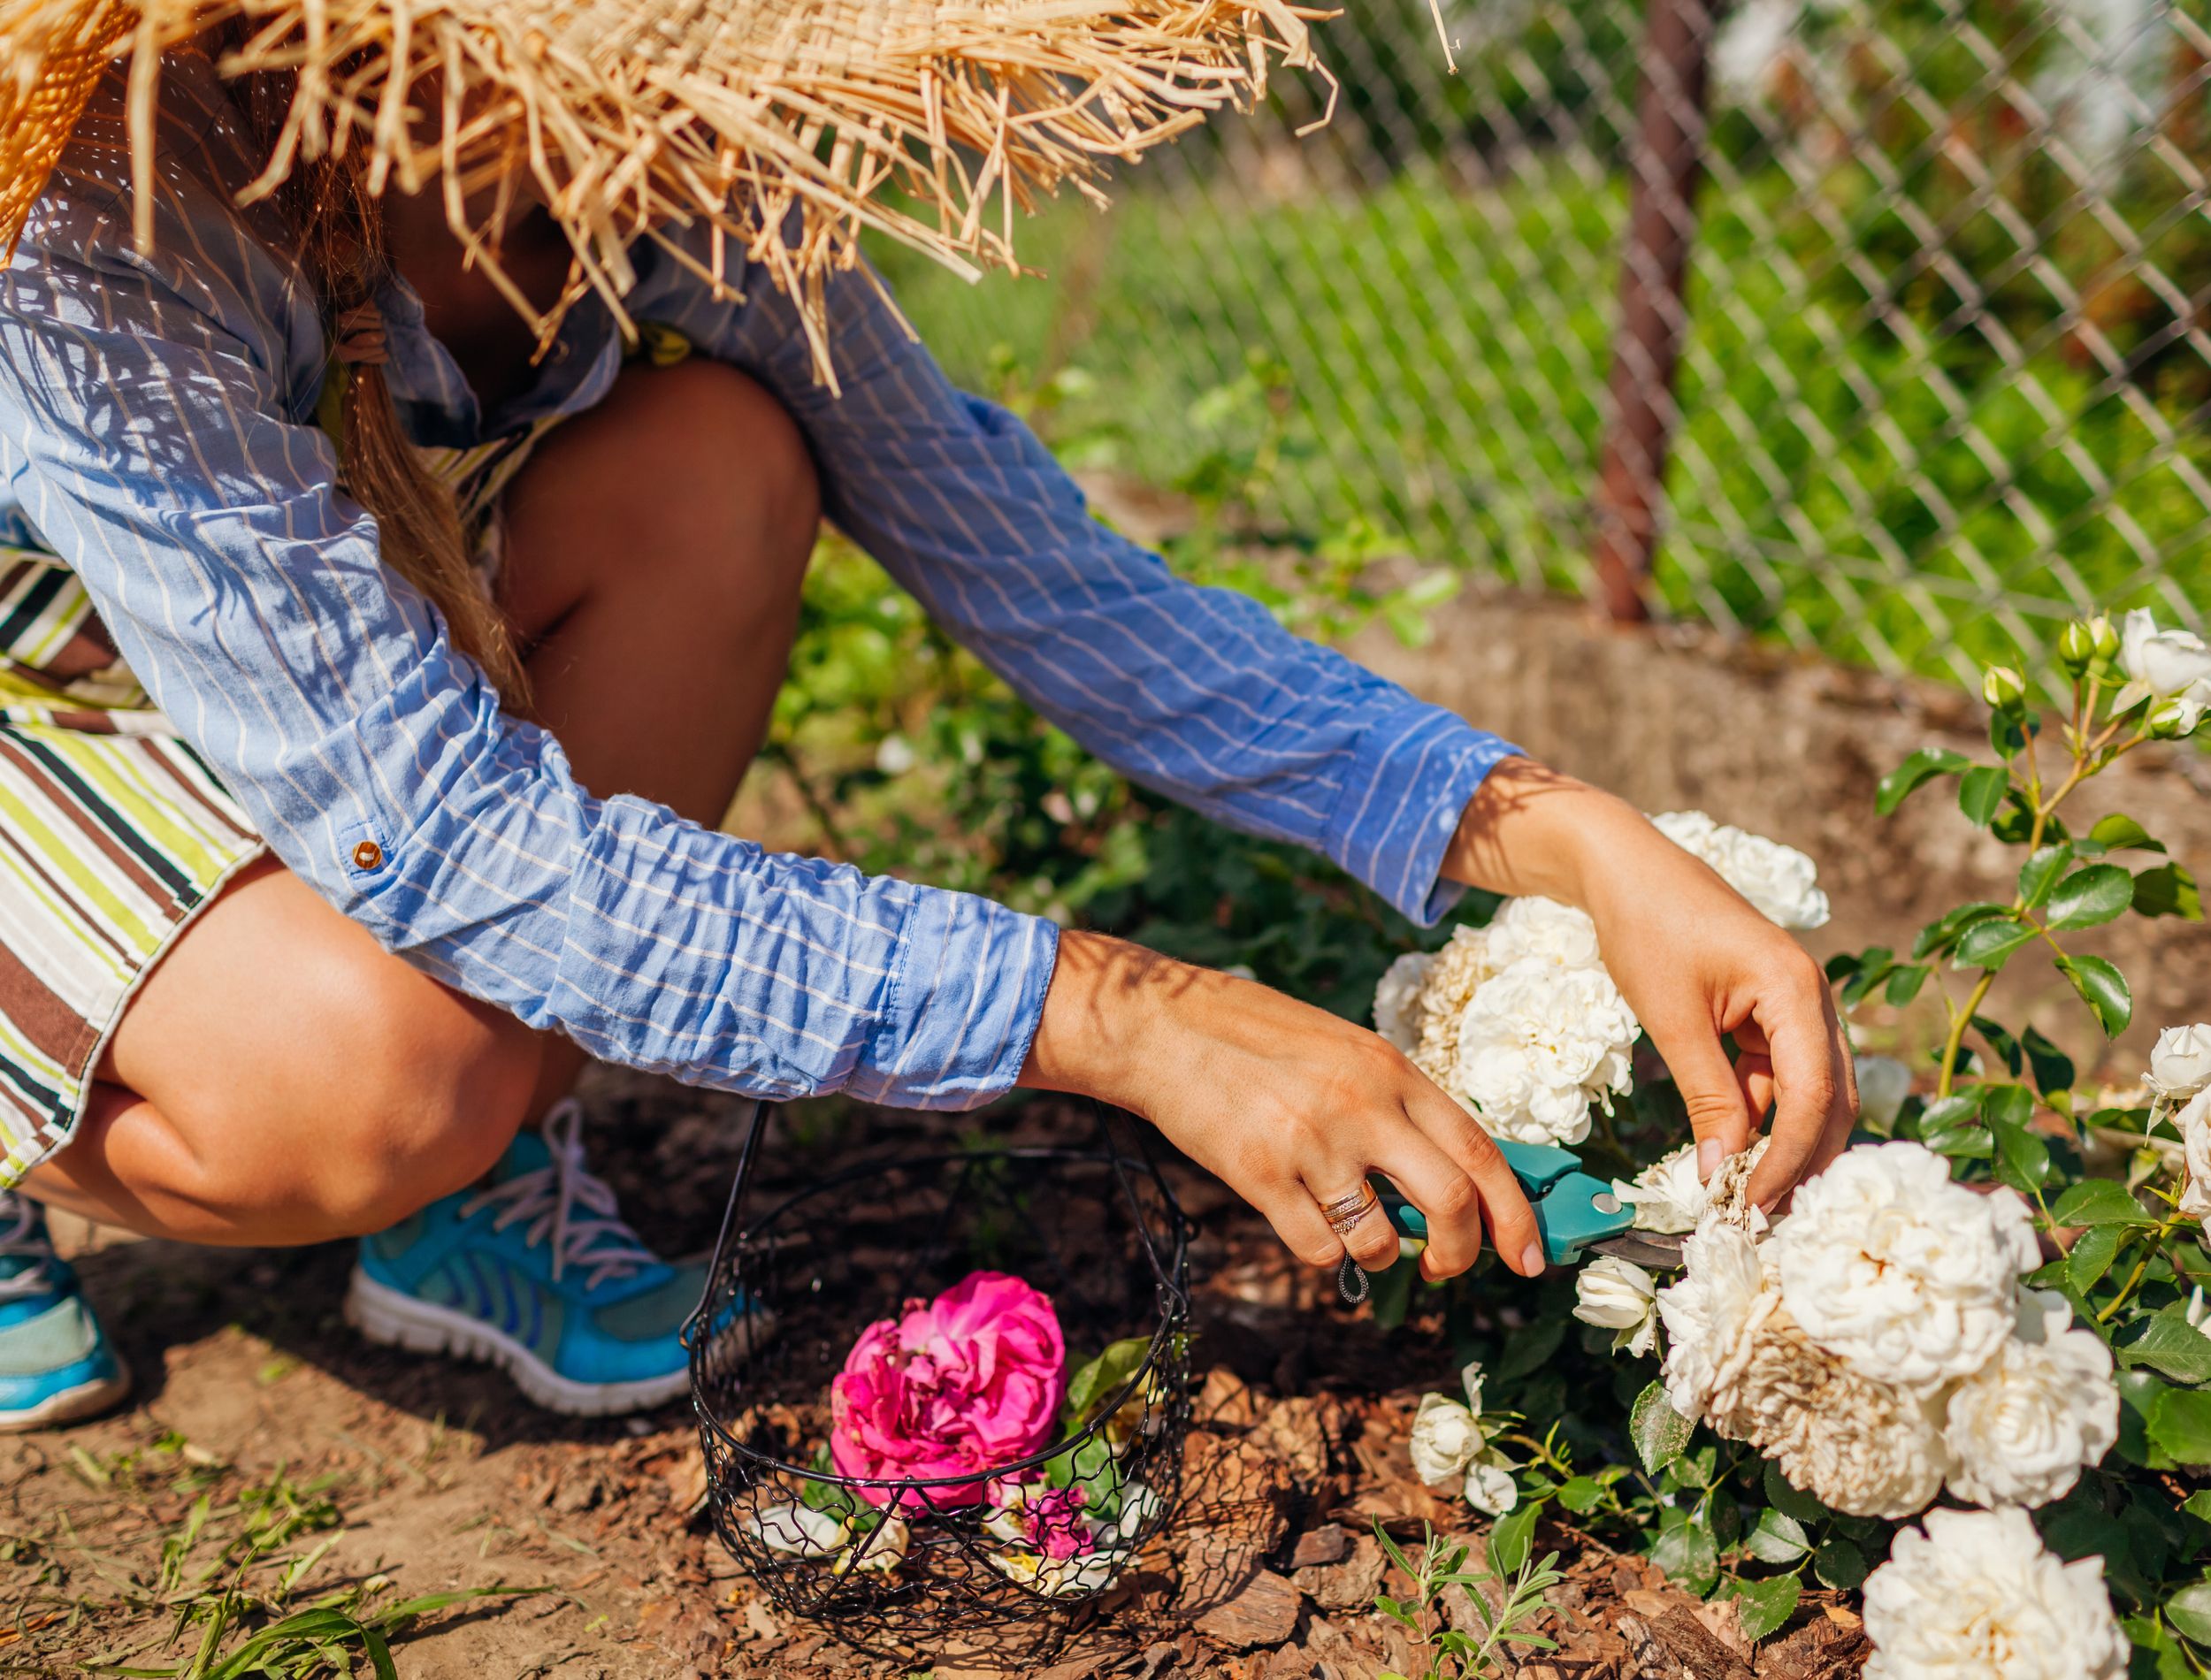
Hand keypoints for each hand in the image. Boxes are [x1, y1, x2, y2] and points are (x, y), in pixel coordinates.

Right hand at [1020, 930, 1546, 1281]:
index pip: (1480, 1150)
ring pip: (1380, 1240)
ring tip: (1357, 1235)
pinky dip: (1326, 1256)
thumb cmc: (1256, 1037)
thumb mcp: (1344, 1051)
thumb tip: (1452, 1177)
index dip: (1516, 1213)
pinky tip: (1308, 1227)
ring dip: (1381, 1256)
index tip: (1529, 1256)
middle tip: (1448, 1268)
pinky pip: (1319, 1250)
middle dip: (1463, 1253)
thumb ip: (1397, 1105)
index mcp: (1390, 1069)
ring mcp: (1311, 1143)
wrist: (1164, 1027)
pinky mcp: (1260, 1177)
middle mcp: (1361, 1106)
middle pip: (1451, 1202)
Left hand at [1446, 759, 1857, 1209]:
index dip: (1788, 1158)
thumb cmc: (1645, 929)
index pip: (1813, 1096)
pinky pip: (1779, 1071)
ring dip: (1782, 1140)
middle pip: (1830, 1098)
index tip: (1754, 1205)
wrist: (1624, 868)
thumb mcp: (1672, 1020)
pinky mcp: (1770, 1008)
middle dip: (1802, 1159)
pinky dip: (1761, 1111)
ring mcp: (1794, 1002)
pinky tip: (1734, 1147)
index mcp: (1798, 991)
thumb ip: (1707, 1097)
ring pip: (1807, 1089)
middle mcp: (1812, 997)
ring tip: (1746, 1193)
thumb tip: (1722, 1174)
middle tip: (1764, 1216)